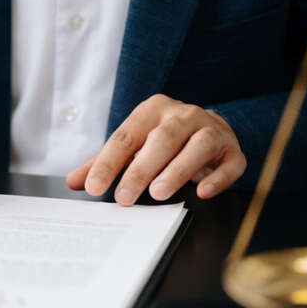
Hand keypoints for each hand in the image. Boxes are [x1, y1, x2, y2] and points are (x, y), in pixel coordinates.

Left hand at [67, 94, 246, 204]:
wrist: (209, 128)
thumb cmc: (162, 140)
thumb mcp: (132, 146)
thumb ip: (103, 162)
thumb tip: (74, 181)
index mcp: (153, 111)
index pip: (127, 136)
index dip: (108, 162)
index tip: (94, 187)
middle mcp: (184, 115)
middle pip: (163, 139)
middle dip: (141, 169)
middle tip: (124, 197)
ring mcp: (212, 130)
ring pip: (198, 146)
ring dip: (178, 170)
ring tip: (159, 193)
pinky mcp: (232, 149)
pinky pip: (230, 162)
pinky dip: (219, 178)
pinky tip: (204, 192)